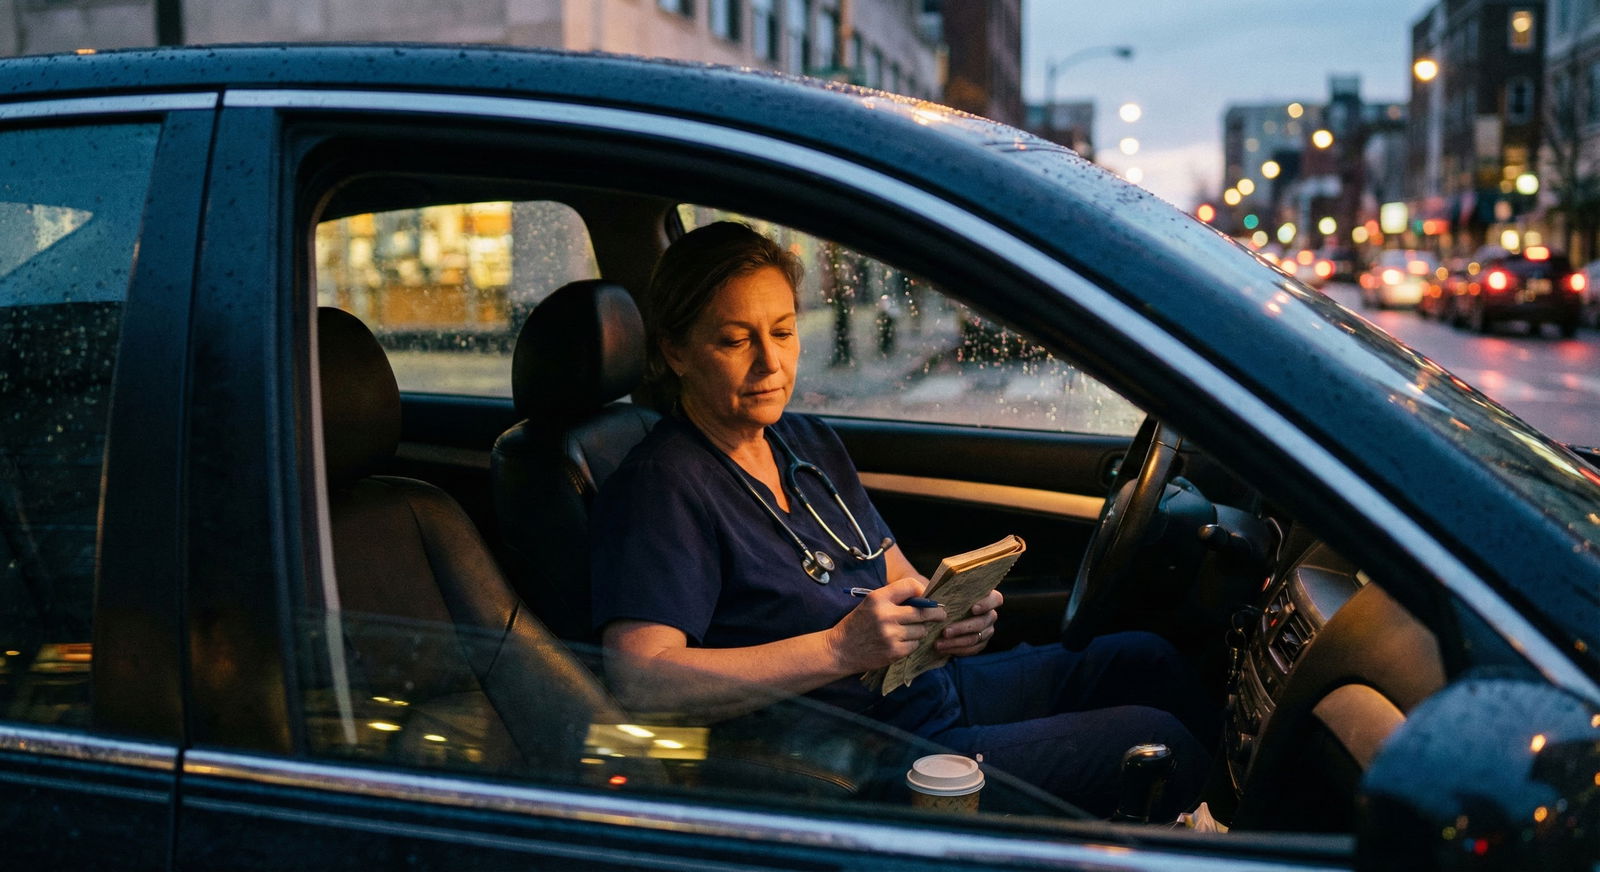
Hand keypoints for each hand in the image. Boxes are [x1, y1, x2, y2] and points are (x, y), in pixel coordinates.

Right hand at [826, 577, 946, 672]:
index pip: (911, 585)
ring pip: (921, 630)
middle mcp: (886, 614)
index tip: (928, 597)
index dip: (923, 591)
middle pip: (923, 611)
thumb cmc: (858, 624)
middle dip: (936, 613)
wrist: (840, 649)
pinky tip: (900, 642)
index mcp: (878, 598)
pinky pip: (915, 645)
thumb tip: (925, 598)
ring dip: (919, 630)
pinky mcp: (894, 651)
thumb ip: (894, 598)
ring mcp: (891, 634)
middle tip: (942, 614)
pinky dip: (911, 643)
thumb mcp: (870, 603)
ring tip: (907, 631)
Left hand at [935, 589, 1001, 656]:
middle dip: (962, 628)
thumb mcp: (945, 593)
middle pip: (982, 622)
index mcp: (986, 597)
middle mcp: (990, 614)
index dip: (986, 604)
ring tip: (938, 643)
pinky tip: (943, 649)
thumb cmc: (944, 600)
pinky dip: (956, 649)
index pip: (996, 599)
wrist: (941, 616)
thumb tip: (933, 596)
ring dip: (956, 642)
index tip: (973, 608)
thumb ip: (945, 592)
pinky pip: (972, 649)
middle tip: (945, 632)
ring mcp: (987, 630)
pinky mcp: (980, 643)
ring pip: (975, 638)